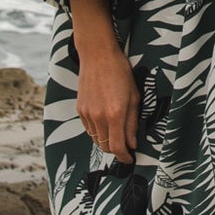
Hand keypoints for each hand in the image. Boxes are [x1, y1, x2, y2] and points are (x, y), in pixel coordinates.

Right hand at [75, 32, 139, 161]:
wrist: (98, 55)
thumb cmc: (120, 73)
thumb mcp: (134, 97)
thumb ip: (132, 123)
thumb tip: (132, 143)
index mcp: (115, 114)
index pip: (118, 147)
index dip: (124, 157)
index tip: (130, 158)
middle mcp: (98, 117)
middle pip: (106, 147)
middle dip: (117, 150)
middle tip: (126, 146)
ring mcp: (87, 114)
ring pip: (96, 140)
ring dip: (107, 141)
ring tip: (116, 132)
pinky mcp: (79, 109)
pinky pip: (89, 129)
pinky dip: (98, 131)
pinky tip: (105, 121)